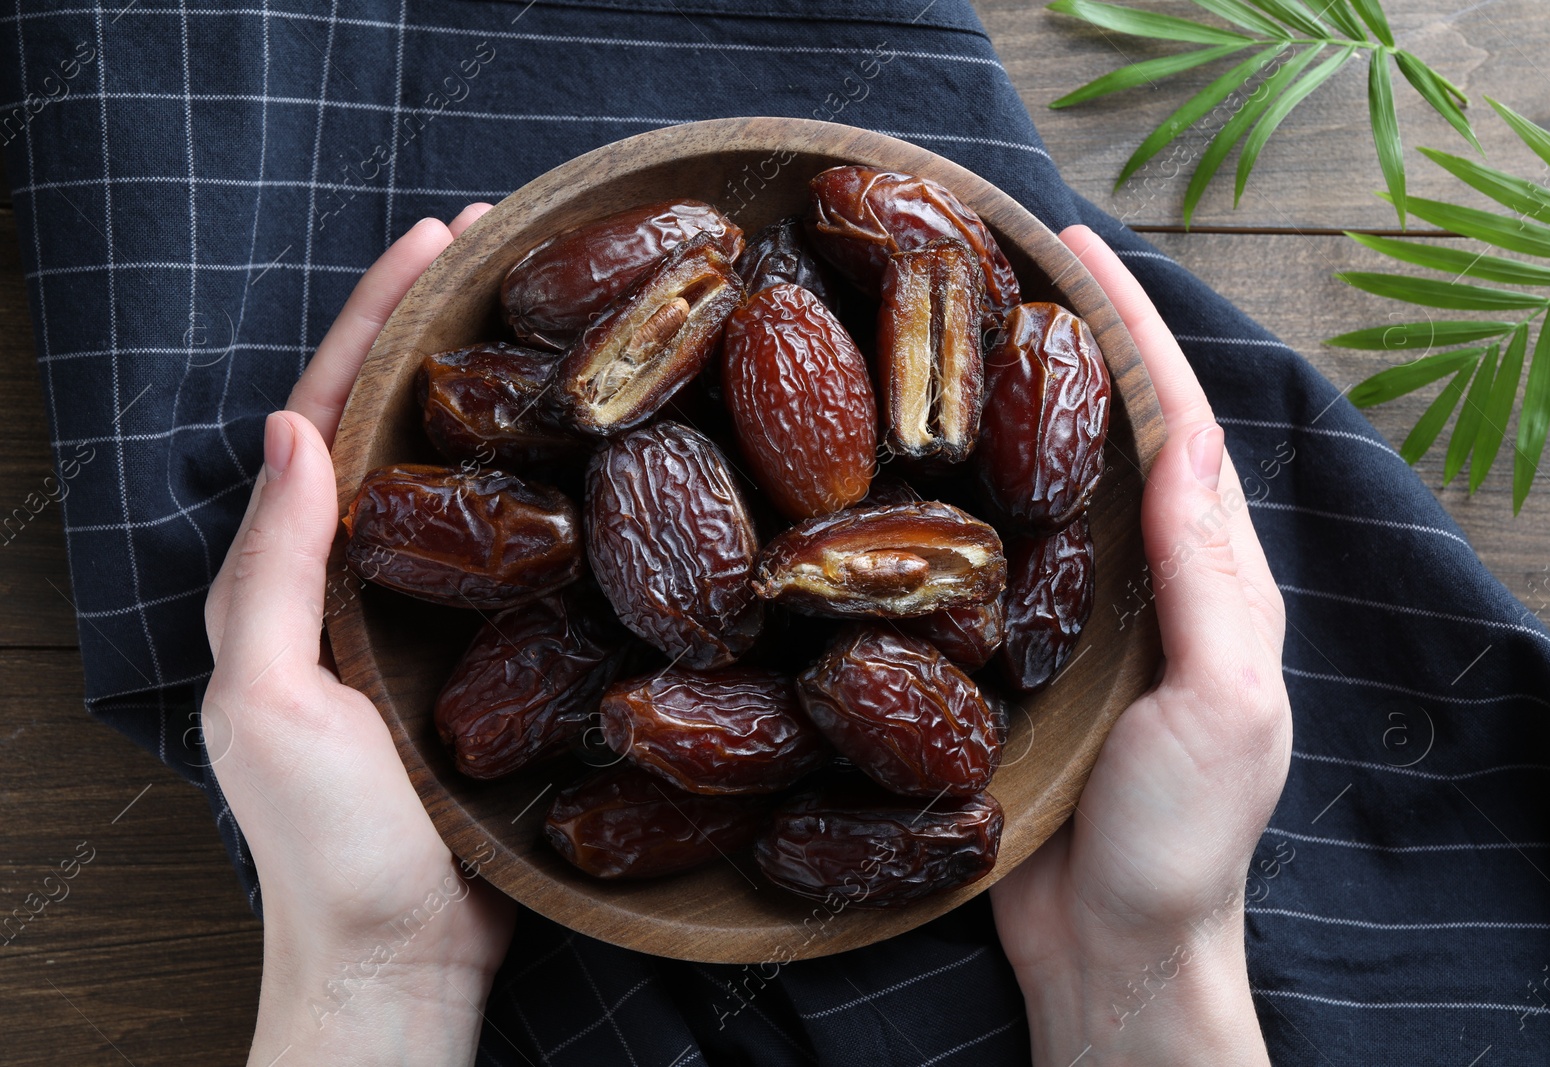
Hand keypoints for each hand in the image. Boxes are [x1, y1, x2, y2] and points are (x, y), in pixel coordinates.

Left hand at [201, 205, 515, 1066]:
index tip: (438, 239)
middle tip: (504, 250)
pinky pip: (519, 548)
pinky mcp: (494, 656)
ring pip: (464, 478)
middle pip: (398, 426)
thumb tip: (299, 431)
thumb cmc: (327, 848)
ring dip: (497, 392)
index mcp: (295, 576)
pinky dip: (546, 485)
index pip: (331, 415)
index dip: (378, 320)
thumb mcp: (268, 704)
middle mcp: (358, 581)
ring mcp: (430, 616)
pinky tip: (596, 453)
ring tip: (556, 323)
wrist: (404, 958)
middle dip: (440, 329)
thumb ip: (272, 571)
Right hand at [990, 226, 1291, 1065]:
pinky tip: (904, 465)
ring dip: (1003, 405)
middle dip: (1062, 342)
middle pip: (1105, 435)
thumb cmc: (1179, 839)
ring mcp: (1074, 618)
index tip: (1072, 247)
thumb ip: (1209, 575)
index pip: (1174, 425)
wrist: (1109, 951)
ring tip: (941, 333)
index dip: (1131, 330)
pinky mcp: (1011, 658)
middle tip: (991, 264)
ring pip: (1038, 485)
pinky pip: (984, 556)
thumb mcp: (1222, 701)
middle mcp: (1145, 582)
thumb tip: (1184, 438)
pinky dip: (954, 493)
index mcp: (1212, 579)